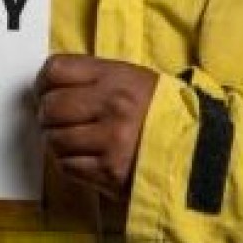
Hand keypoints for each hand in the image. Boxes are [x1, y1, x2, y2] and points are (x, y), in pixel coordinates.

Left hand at [34, 54, 156, 199]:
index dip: (43, 82)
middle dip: (47, 115)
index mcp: (116, 77)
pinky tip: (83, 157)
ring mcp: (110, 141)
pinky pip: (67, 166)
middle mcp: (112, 106)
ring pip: (54, 139)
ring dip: (57, 141)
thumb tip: (49, 85)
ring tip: (71, 139)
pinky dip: (69, 163)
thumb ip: (94, 78)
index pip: (56, 70)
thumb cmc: (161, 112)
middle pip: (50, 106)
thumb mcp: (133, 78)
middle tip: (56, 119)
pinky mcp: (110, 173)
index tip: (45, 90)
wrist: (198, 150)